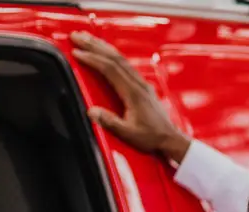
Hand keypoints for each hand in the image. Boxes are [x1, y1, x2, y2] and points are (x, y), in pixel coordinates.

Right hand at [69, 31, 191, 162]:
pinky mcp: (143, 86)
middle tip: (77, 36)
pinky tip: (106, 52)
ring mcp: (142, 83)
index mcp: (134, 93)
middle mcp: (139, 84)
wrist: (171, 139)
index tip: (77, 53)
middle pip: (114, 58)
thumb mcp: (129, 134)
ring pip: (121, 58)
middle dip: (94, 45)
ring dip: (103, 47)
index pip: (110, 69)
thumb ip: (110, 122)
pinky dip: (112, 55)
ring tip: (87, 38)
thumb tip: (92, 112)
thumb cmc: (152, 138)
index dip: (92, 59)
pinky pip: (126, 65)